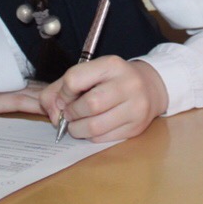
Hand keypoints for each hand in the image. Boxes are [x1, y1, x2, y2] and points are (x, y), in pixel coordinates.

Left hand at [36, 56, 167, 142]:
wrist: (151, 87)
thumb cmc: (111, 81)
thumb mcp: (89, 74)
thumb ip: (60, 88)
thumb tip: (51, 111)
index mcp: (111, 65)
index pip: (74, 79)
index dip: (63, 93)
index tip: (65, 98)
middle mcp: (127, 84)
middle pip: (87, 105)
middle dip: (71, 114)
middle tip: (70, 114)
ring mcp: (135, 107)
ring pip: (93, 126)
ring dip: (77, 129)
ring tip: (77, 124)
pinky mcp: (136, 127)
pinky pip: (102, 138)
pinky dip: (90, 136)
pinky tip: (93, 128)